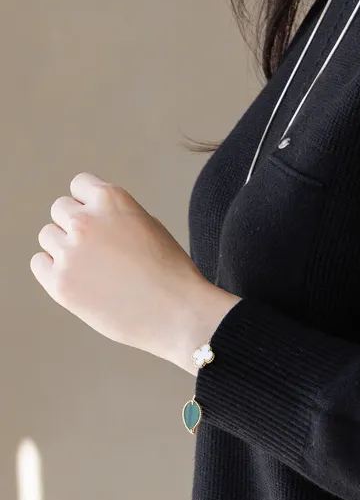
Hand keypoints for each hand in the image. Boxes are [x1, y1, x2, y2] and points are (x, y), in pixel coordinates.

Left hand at [31, 172, 240, 373]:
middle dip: (75, 226)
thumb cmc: (172, 275)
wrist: (179, 315)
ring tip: (94, 271)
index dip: (90, 205)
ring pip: (48, 236)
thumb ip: (116, 217)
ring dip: (64, 249)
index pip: (79, 185)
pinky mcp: (60, 282)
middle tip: (100, 253)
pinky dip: (53, 271)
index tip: (101, 225)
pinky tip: (79, 283)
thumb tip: (90, 220)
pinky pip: (40, 264)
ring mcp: (70, 251)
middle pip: (60, 209)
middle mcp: (85, 220)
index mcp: (111, 199)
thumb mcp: (149, 227)